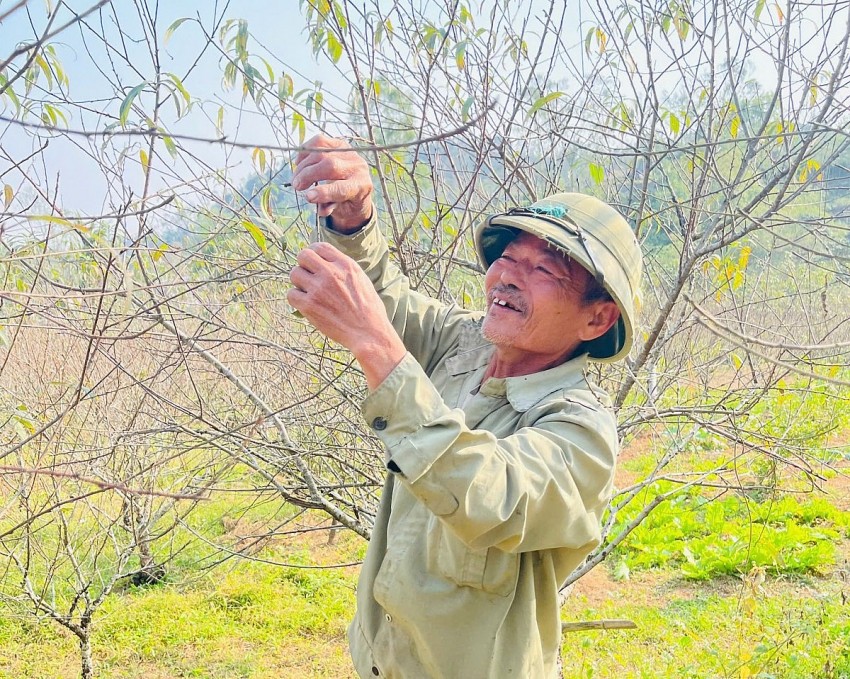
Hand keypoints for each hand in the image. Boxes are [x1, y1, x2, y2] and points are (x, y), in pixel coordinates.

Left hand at [287, 242, 405, 389]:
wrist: (368, 333)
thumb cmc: (369, 310)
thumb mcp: (362, 280)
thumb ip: (344, 269)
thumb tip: (328, 263)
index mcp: (346, 265)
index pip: (319, 246)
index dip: (314, 254)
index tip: (315, 263)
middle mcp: (331, 273)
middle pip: (303, 255)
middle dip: (303, 265)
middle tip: (309, 277)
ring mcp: (318, 289)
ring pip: (294, 274)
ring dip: (299, 283)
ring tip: (309, 292)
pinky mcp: (309, 306)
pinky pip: (291, 294)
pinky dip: (297, 299)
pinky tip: (306, 305)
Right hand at [290, 135, 373, 231]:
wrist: (358, 186)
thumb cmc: (348, 201)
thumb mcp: (342, 210)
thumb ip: (330, 207)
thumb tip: (316, 206)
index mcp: (361, 186)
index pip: (342, 189)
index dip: (324, 192)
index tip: (307, 197)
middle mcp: (358, 167)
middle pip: (330, 166)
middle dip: (308, 175)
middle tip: (296, 185)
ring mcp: (350, 153)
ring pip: (322, 153)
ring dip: (304, 166)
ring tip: (296, 178)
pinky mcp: (341, 143)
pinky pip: (320, 141)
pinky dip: (306, 151)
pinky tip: (299, 162)